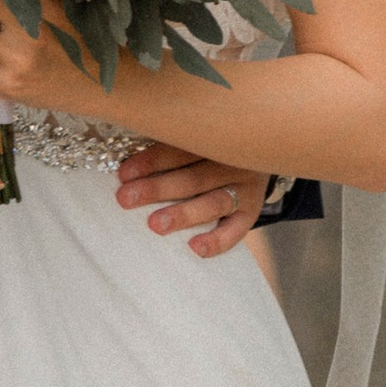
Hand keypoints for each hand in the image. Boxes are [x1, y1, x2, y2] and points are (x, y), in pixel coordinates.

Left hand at [116, 139, 269, 257]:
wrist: (262, 150)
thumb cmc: (212, 149)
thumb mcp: (198, 138)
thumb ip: (170, 146)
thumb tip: (124, 167)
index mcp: (215, 138)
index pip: (180, 149)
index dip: (151, 161)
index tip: (123, 174)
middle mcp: (233, 161)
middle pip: (193, 177)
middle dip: (157, 189)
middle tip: (126, 199)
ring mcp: (246, 187)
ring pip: (213, 201)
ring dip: (184, 213)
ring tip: (156, 225)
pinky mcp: (252, 211)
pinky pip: (236, 229)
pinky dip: (218, 240)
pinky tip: (196, 248)